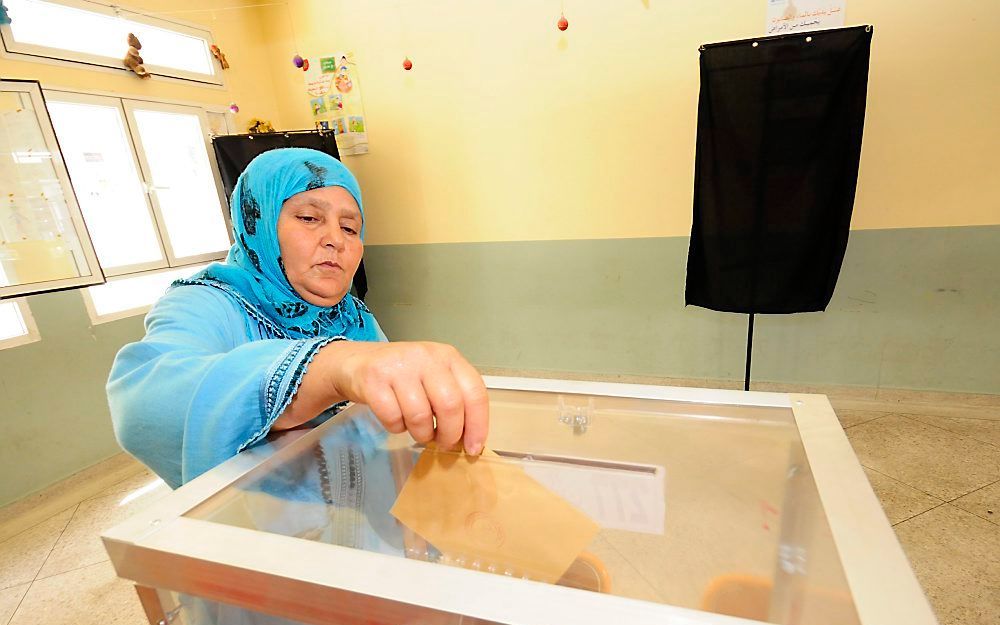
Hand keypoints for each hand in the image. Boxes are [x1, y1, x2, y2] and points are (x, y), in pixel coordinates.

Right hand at [279, 341, 488, 453]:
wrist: (356, 362)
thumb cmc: (402, 375)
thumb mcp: (433, 377)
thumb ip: (453, 399)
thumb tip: (471, 439)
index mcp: (448, 356)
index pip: (474, 392)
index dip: (478, 424)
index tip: (473, 447)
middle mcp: (426, 357)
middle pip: (450, 406)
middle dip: (449, 434)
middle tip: (443, 444)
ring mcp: (399, 367)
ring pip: (421, 416)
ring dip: (421, 434)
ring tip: (417, 430)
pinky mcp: (374, 380)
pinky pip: (393, 418)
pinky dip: (396, 428)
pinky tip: (396, 419)